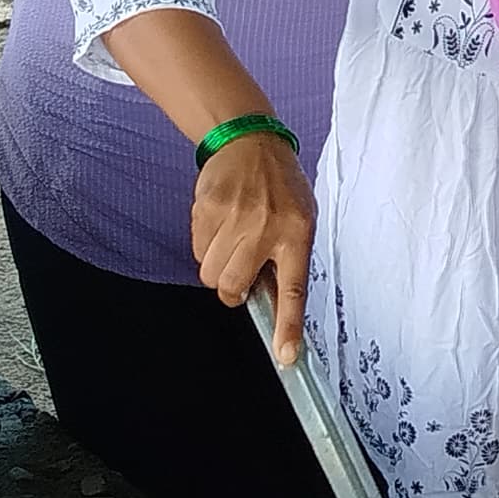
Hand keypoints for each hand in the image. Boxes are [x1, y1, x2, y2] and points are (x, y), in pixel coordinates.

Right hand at [193, 127, 316, 366]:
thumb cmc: (281, 186)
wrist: (250, 142)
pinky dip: (206, 245)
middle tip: (241, 270)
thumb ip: (288, 258)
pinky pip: (197, 250)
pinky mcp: (207, 209)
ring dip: (217, 267)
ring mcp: (233, 218)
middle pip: (232, 287)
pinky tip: (221, 223)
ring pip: (210, 273)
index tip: (285, 356)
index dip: (288, 326)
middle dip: (231, 289)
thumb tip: (273, 303)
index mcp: (297, 233)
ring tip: (232, 241)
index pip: (293, 288)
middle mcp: (264, 227)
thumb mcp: (301, 218)